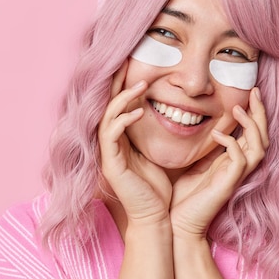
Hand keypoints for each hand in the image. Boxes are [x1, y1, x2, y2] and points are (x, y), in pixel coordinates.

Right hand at [98, 61, 172, 225]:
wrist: (155, 218)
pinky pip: (111, 135)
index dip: (123, 85)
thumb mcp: (158, 152)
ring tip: (140, 85)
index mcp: (121, 141)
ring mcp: (108, 154)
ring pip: (108, 117)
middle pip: (108, 105)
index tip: (132, 64)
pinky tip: (137, 110)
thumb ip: (156, 132)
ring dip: (122, 99)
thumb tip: (171, 110)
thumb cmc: (158, 188)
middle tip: (126, 61)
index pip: (119, 106)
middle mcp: (111, 144)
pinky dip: (123, 120)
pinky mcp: (111, 164)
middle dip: (116, 83)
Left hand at [170, 87, 268, 239]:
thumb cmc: (185, 197)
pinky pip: (239, 160)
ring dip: (251, 126)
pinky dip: (231, 144)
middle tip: (255, 91)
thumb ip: (206, 147)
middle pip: (263, 136)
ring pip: (258, 147)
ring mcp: (235, 177)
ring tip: (238, 108)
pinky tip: (217, 133)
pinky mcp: (228, 185)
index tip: (250, 92)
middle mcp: (239, 168)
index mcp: (233, 161)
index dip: (255, 113)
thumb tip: (204, 125)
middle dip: (261, 113)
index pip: (253, 133)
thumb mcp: (195, 163)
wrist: (178, 224)